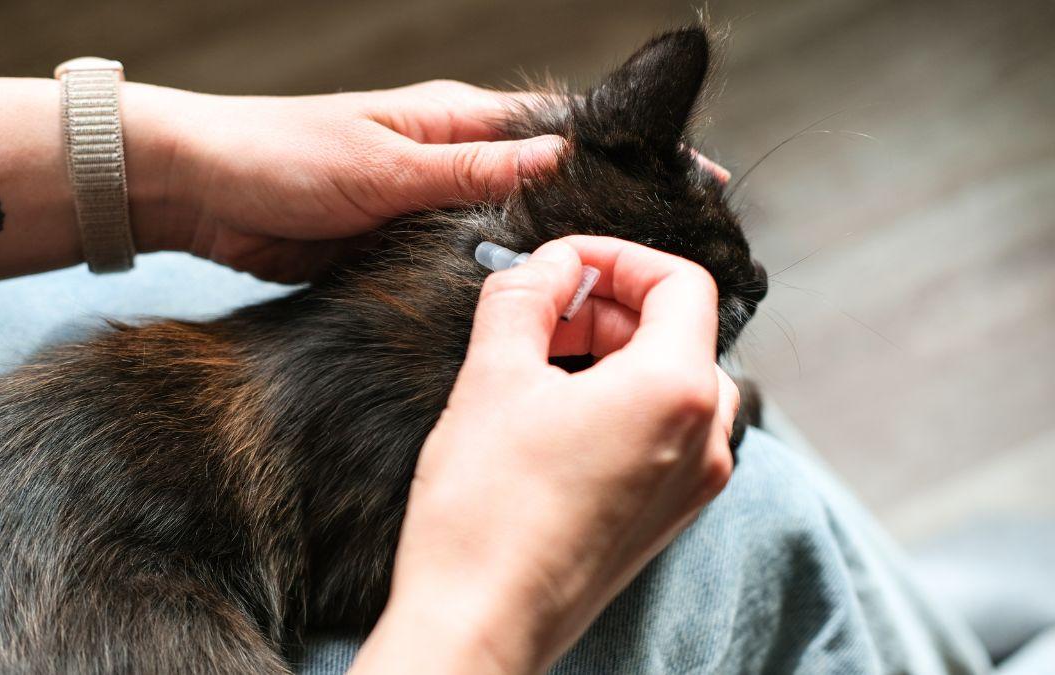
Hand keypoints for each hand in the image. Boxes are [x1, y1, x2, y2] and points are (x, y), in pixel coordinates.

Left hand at [142, 80, 564, 281]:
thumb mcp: (385, 165)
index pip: (543, 131)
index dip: (589, 161)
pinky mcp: (391, 248)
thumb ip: (471, 170)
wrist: (198, 195)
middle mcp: (444, 160)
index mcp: (451, 120)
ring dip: (512, 260)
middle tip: (602, 267)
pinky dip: (466, 284)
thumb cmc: (280, 156)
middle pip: (525, 191)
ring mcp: (418, 207)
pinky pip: (443, 266)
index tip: (638, 198)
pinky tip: (495, 309)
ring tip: (563, 297)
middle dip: (557, 223)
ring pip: (488, 235)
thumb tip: (558, 157)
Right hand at [351, 237, 739, 674]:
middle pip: (678, 330)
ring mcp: (694, 485)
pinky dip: (622, 401)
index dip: (618, 257)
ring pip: (673, 381)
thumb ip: (525, 295)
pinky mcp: (669, 516)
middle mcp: (705, 439)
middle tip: (541, 311)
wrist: (479, 623)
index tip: (563, 264)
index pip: (680, 283)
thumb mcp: (492, 375)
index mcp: (676, 391)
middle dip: (608, 306)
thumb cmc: (484, 510)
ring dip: (614, 352)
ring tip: (543, 361)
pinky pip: (666, 432)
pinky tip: (558, 414)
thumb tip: (547, 263)